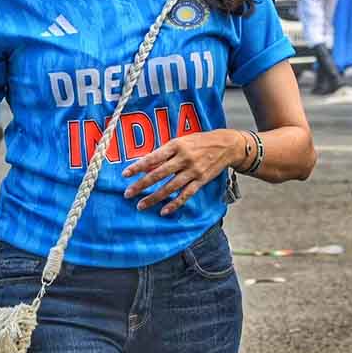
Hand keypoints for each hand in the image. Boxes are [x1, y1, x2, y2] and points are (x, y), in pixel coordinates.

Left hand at [122, 130, 242, 215]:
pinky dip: (175, 204)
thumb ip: (165, 152)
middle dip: (142, 185)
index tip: (125, 174)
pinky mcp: (201, 180)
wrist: (226, 145)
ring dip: (154, 197)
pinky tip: (163, 211)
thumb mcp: (182, 141)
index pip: (153, 157)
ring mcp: (193, 171)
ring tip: (140, 205)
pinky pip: (186, 194)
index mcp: (177, 145)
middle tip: (127, 193)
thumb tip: (146, 164)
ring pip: (170, 187)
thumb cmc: (200, 141)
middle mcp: (184, 158)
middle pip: (159, 174)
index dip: (138, 166)